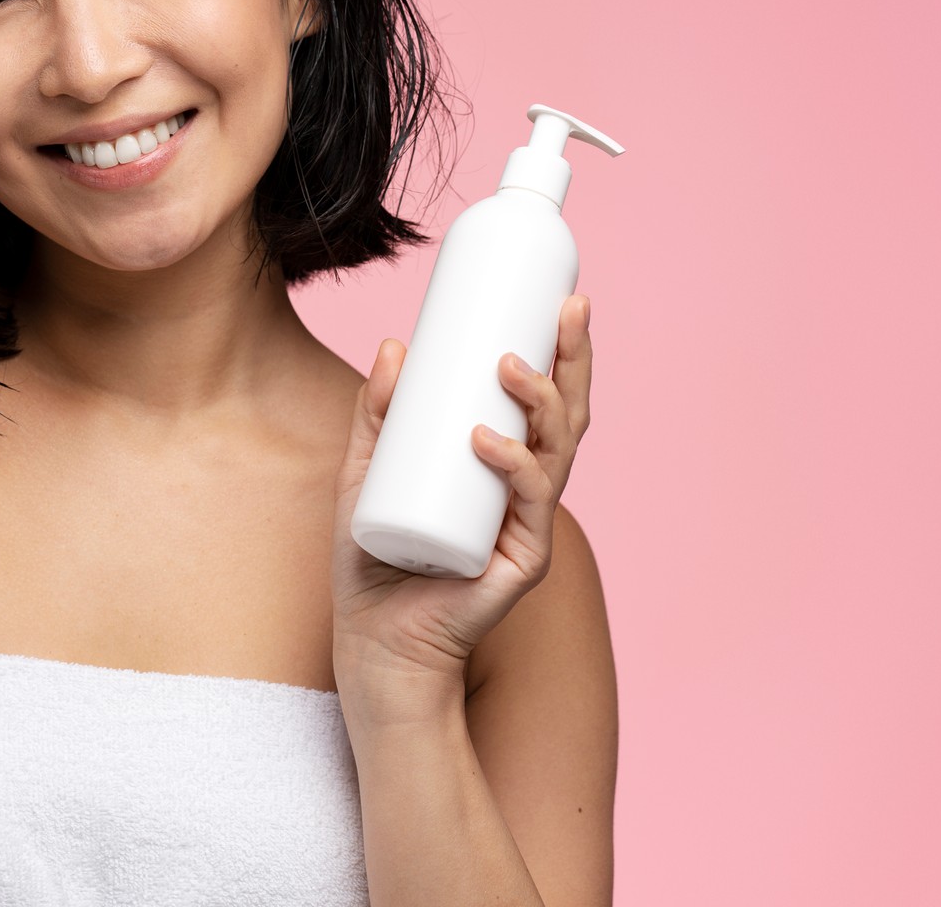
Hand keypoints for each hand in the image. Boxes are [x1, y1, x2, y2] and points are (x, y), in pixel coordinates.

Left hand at [329, 295, 594, 685]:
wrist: (374, 643)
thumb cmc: (374, 563)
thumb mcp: (365, 472)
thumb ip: (376, 415)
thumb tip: (393, 345)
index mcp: (503, 468)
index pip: (545, 402)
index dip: (561, 352)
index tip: (559, 297)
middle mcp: (525, 494)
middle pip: (568, 417)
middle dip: (575, 360)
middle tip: (568, 308)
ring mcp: (527, 527)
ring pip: (556, 454)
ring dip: (542, 402)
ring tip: (508, 364)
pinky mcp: (519, 562)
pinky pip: (525, 507)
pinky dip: (511, 467)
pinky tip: (485, 440)